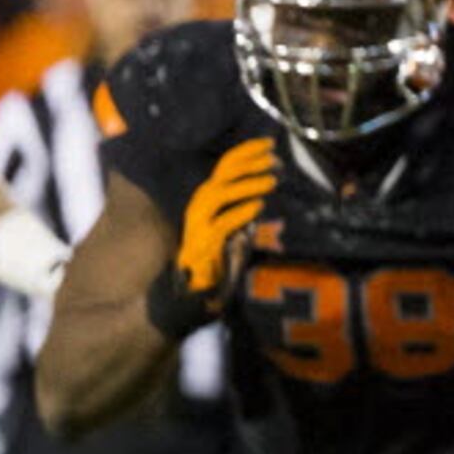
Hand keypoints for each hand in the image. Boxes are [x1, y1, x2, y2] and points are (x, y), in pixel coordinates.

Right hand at [147, 136, 276, 336]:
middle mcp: (197, 214)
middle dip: (246, 161)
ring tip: (271, 179)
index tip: (268, 145)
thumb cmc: (204, 279)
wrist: (180, 307)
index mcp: (204, 209)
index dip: (244, 156)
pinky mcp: (199, 248)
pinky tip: (258, 207)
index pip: (222, 174)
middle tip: (273, 154)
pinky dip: (239, 214)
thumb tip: (255, 211)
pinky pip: (222, 225)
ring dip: (246, 185)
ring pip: (218, 195)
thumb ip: (237, 228)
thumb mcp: (226, 245)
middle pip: (219, 177)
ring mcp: (195, 230)